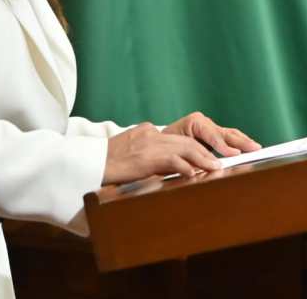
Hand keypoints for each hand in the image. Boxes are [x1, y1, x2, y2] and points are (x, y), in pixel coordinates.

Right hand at [103, 122, 222, 184]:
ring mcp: (149, 143)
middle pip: (186, 142)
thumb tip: (163, 169)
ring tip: (215, 168)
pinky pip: (172, 159)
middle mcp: (151, 134)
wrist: (87, 164)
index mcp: (147, 133)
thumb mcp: (129, 156)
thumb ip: (147, 157)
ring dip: (203, 159)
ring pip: (184, 148)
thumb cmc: (104, 165)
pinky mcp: (146, 156)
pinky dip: (186, 166)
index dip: (196, 149)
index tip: (209, 157)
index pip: (178, 139)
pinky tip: (194, 174)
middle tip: (219, 162)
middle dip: (206, 152)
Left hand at [162, 111, 261, 157]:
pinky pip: (229, 138)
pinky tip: (249, 149)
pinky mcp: (213, 134)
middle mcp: (204, 122)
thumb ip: (188, 157)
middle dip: (241, 141)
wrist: (158, 143)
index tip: (234, 154)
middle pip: (225, 132)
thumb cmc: (164, 148)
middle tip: (254, 148)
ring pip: (230, 134)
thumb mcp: (173, 152)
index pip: (212, 135)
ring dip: (244, 142)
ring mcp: (210, 127)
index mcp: (194, 122)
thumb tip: (201, 167)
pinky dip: (240, 143)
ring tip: (256, 148)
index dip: (223, 145)